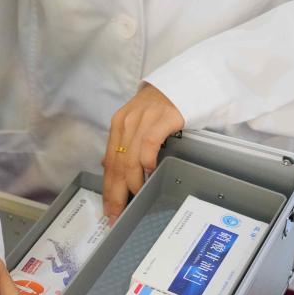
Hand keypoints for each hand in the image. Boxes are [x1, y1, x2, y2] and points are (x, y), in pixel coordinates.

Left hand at [102, 84, 184, 223]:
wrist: (185, 80)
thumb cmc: (163, 105)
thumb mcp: (137, 123)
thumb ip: (124, 143)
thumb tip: (107, 165)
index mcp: (119, 125)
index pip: (110, 164)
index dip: (108, 189)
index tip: (109, 210)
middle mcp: (127, 122)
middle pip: (117, 164)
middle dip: (116, 192)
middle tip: (117, 213)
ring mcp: (144, 119)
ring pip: (130, 157)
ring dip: (132, 182)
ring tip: (136, 198)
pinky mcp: (163, 117)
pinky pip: (149, 142)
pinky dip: (147, 159)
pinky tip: (149, 172)